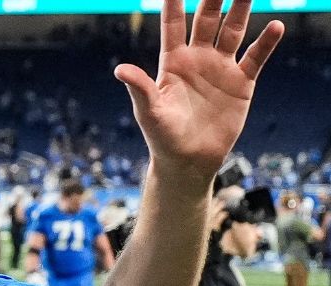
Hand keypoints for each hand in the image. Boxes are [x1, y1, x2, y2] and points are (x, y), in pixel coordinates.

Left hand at [115, 0, 283, 178]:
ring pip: (233, 31)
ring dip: (241, 10)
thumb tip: (119, 69)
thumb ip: (139, 88)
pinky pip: (255, 57)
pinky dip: (265, 42)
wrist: (188, 161)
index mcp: (172, 62)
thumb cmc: (162, 137)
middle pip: (207, 20)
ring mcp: (220, 68)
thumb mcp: (149, 111)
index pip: (172, 24)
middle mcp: (198, 59)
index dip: (174, 3)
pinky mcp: (241, 83)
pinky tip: (275, 26)